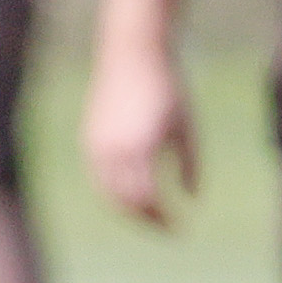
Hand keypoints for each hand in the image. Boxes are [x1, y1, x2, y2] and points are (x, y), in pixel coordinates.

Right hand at [83, 38, 197, 224]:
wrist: (132, 53)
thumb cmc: (167, 86)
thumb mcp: (186, 124)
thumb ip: (189, 162)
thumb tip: (193, 197)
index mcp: (142, 148)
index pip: (149, 199)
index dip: (163, 219)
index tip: (179, 229)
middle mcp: (115, 153)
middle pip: (126, 203)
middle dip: (145, 220)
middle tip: (163, 228)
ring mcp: (97, 149)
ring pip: (109, 194)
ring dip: (128, 209)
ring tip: (148, 214)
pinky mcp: (88, 142)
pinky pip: (100, 179)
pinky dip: (115, 191)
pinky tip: (132, 191)